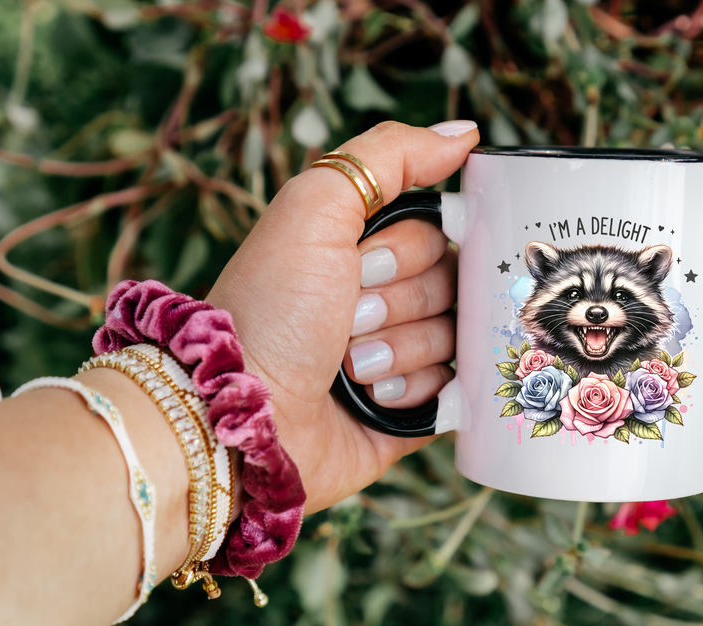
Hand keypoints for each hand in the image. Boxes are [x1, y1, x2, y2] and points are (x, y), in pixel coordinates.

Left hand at [207, 120, 478, 512]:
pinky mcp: (409, 409)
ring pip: (456, 338)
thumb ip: (388, 156)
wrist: (238, 414)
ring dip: (402, 350)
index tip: (363, 266)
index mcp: (364, 246)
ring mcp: (400, 354)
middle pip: (452, 284)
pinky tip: (371, 397)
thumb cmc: (269, 309)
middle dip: (401, 304)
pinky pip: (455, 390)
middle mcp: (385, 297)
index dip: (410, 251)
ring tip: (351, 365)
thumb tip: (465, 134)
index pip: (439, 234)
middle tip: (349, 320)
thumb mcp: (314, 208)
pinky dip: (415, 391)